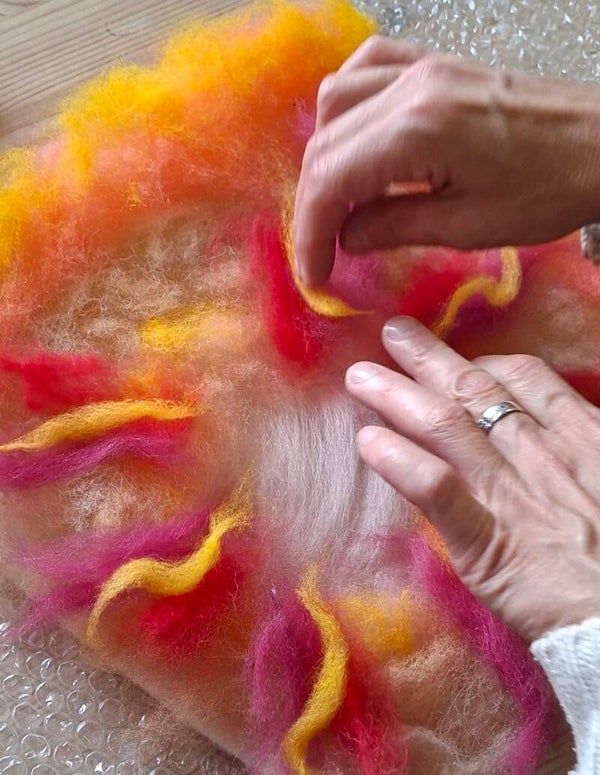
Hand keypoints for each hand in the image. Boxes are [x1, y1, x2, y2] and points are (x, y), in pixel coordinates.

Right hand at [294, 36, 599, 285]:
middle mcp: (411, 86)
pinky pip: (367, 68)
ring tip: (339, 201)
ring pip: (335, 102)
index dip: (312, 233)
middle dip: (314, 204)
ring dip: (325, 157)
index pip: (332, 180)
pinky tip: (354, 137)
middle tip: (322, 249)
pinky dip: (347, 107)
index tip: (315, 273)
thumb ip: (394, 227)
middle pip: (325, 143)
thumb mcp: (466, 226)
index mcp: (418, 128)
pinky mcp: (435, 64)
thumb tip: (347, 238)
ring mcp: (422, 67)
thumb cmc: (546, 189)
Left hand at [345, 316, 599, 641]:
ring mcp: (509, 494)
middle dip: (429, 357)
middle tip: (393, 333)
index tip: (457, 360)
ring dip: (396, 395)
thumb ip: (581, 453)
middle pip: (474, 388)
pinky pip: (436, 490)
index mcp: (579, 437)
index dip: (482, 362)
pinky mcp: (485, 542)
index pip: (523, 379)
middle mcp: (539, 454)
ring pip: (445, 425)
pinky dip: (400, 461)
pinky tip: (367, 443)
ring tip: (359, 377)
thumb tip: (543, 434)